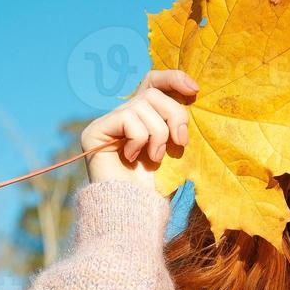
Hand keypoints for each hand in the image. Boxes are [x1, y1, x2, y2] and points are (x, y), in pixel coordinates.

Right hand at [80, 69, 197, 189]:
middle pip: (153, 93)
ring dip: (158, 134)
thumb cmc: (153, 185)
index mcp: (141, 116)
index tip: (194, 90)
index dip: (173, 79)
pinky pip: (128, 118)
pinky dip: (139, 140)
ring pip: (143, 105)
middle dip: (174, 115)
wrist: (131, 209)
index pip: (153, 81)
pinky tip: (131, 158)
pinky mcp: (94, 130)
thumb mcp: (171, 148)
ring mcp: (106, 122)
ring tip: (154, 157)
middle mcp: (121, 114)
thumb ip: (174, 121)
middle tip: (181, 142)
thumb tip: (192, 92)